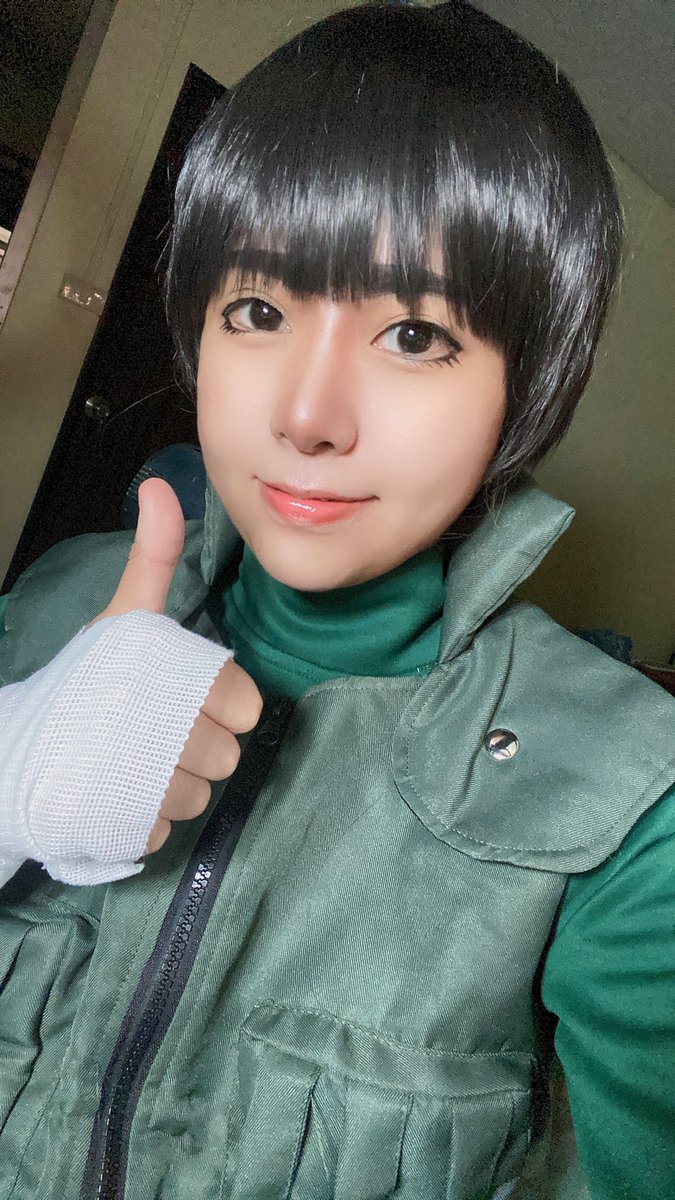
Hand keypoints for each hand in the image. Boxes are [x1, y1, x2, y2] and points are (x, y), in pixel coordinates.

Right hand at [92, 478, 261, 855]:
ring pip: (202, 795)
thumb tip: (158, 486)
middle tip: (154, 731)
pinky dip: (148, 815)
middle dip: (197, 746)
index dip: (218, 704)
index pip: (245, 704)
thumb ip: (153, 556)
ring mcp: (152, 785)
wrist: (21, 743)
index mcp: (180, 677)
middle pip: (226, 756)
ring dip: (174, 784)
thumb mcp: (125, 613)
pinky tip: (120, 792)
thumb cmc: (85, 677)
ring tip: (133, 761)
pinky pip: (169, 828)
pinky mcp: (132, 827)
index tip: (182, 696)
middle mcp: (174, 733)